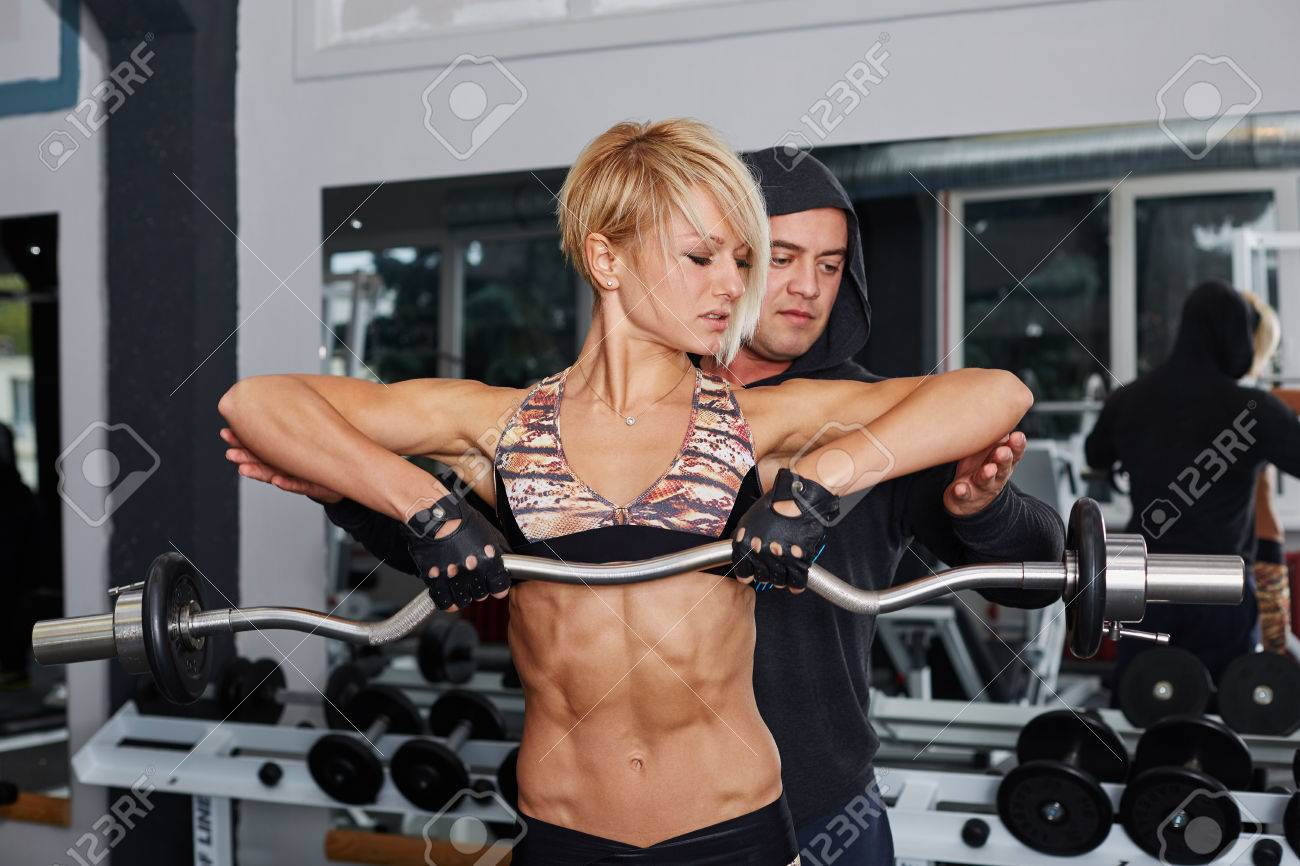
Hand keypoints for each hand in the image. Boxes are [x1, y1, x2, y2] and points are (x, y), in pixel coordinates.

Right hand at [221, 427, 343, 503]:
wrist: (351, 468)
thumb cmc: (327, 448)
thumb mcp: (309, 428)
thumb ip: (289, 417)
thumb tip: (272, 393)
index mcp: (284, 450)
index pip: (258, 444)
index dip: (241, 441)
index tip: (225, 433)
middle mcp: (288, 464)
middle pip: (262, 462)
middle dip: (245, 458)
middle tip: (230, 454)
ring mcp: (300, 475)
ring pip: (275, 475)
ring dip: (259, 473)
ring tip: (243, 469)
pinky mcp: (315, 485)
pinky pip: (301, 485)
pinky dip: (289, 483)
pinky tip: (277, 481)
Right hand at [401, 495, 510, 610]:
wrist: (434, 514)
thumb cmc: (462, 519)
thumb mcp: (490, 533)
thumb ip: (501, 552)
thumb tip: (510, 564)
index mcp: (488, 559)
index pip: (500, 587)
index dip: (497, 586)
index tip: (495, 584)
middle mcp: (471, 570)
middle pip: (481, 595)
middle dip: (479, 588)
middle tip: (474, 577)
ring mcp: (452, 575)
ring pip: (463, 601)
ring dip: (463, 595)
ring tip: (461, 583)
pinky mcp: (434, 578)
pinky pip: (443, 601)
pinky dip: (447, 600)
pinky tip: (448, 591)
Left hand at [732, 468, 837, 590]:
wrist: (798, 498)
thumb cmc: (774, 506)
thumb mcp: (748, 520)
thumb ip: (743, 538)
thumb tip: (742, 551)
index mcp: (745, 544)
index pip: (743, 571)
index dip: (748, 573)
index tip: (752, 574)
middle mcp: (760, 553)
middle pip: (762, 577)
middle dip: (766, 574)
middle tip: (771, 568)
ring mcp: (780, 557)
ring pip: (778, 581)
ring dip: (780, 579)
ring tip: (783, 572)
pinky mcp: (799, 559)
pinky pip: (796, 581)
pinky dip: (796, 585)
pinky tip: (795, 585)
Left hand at [944, 431, 1025, 516]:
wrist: (971, 500)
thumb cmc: (981, 467)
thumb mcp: (991, 452)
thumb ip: (997, 438)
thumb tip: (1000, 413)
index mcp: (1003, 462)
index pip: (1014, 453)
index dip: (1017, 446)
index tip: (1018, 436)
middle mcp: (995, 475)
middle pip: (1003, 467)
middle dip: (1003, 459)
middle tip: (1003, 452)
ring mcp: (981, 486)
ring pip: (985, 480)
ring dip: (987, 474)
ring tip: (988, 469)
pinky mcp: (966, 496)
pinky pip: (964, 494)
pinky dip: (962, 491)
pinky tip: (960, 488)